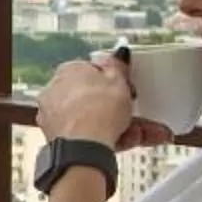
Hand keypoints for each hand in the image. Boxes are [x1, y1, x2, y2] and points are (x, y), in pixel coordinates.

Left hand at [39, 55, 173, 153]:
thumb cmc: (96, 110)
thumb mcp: (117, 80)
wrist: (83, 147)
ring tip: (145, 132)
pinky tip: (132, 140)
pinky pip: (93, 137)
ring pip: (97, 121)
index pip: (92, 71)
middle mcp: (56, 94)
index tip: (127, 87)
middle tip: (138, 112)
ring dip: (124, 126)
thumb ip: (118, 66)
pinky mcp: (64, 142)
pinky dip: (113, 139)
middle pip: (95, 99)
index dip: (113, 80)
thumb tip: (119, 54)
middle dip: (121, 108)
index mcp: (66, 72)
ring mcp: (58, 119)